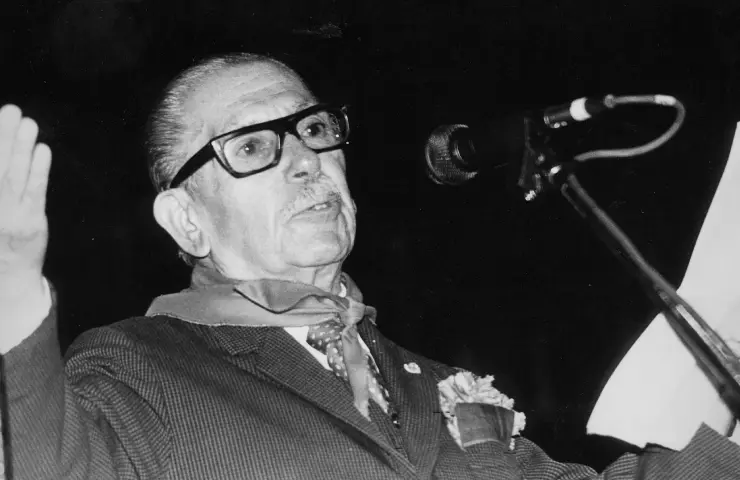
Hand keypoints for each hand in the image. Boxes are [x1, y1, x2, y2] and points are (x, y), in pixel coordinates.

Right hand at [0, 104, 50, 297]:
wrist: (6, 276)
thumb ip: (1, 178)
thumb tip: (4, 147)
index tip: (0, 116)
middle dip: (2, 135)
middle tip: (11, 109)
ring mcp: (7, 215)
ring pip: (14, 175)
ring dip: (21, 147)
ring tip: (28, 122)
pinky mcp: (31, 223)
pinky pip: (35, 192)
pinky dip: (39, 170)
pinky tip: (42, 150)